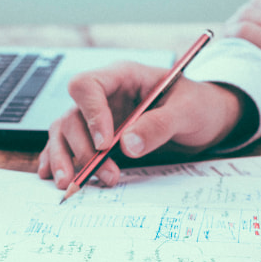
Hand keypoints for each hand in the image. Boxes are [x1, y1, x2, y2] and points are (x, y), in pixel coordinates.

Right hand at [38, 61, 248, 188]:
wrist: (208, 120)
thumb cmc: (199, 106)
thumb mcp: (188, 112)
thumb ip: (159, 125)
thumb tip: (127, 145)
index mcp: (123, 77)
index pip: (88, 86)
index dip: (91, 114)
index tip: (105, 143)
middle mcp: (104, 96)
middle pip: (72, 115)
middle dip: (83, 148)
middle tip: (105, 174)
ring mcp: (98, 117)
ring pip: (64, 132)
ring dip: (65, 159)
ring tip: (71, 184)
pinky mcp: (98, 137)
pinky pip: (68, 145)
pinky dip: (58, 160)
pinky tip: (52, 176)